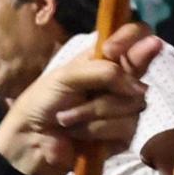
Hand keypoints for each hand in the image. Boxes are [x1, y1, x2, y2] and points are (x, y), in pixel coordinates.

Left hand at [0, 30, 164, 174]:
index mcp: (107, 59)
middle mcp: (123, 80)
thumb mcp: (67, 76)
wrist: (32, 139)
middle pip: (141, 71)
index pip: (137, 35)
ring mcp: (127, 108)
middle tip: (78, 93)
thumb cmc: (45, 101)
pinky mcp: (126, 135)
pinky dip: (94, 129)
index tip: (111, 51)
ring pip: (130, 103)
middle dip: (104, 85)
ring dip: (91, 111)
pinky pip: (123, 127)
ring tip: (67, 118)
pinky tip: (78, 133)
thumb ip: (104, 71)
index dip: (131, 38)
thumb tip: (141, 88)